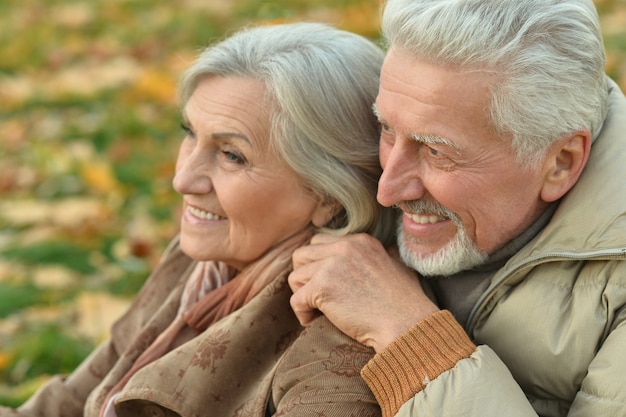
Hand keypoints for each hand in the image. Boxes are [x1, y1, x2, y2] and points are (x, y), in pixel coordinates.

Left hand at [289, 233, 438, 352]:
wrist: (406, 326)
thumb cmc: (405, 305)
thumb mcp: (397, 267)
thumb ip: (382, 256)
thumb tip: (380, 257)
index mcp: (360, 241)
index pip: (321, 243)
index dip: (318, 265)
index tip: (328, 286)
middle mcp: (344, 247)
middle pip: (302, 254)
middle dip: (304, 277)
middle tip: (316, 298)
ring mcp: (332, 265)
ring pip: (295, 276)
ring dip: (302, 295)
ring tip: (317, 311)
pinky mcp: (322, 287)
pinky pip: (295, 299)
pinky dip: (301, 314)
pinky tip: (314, 321)